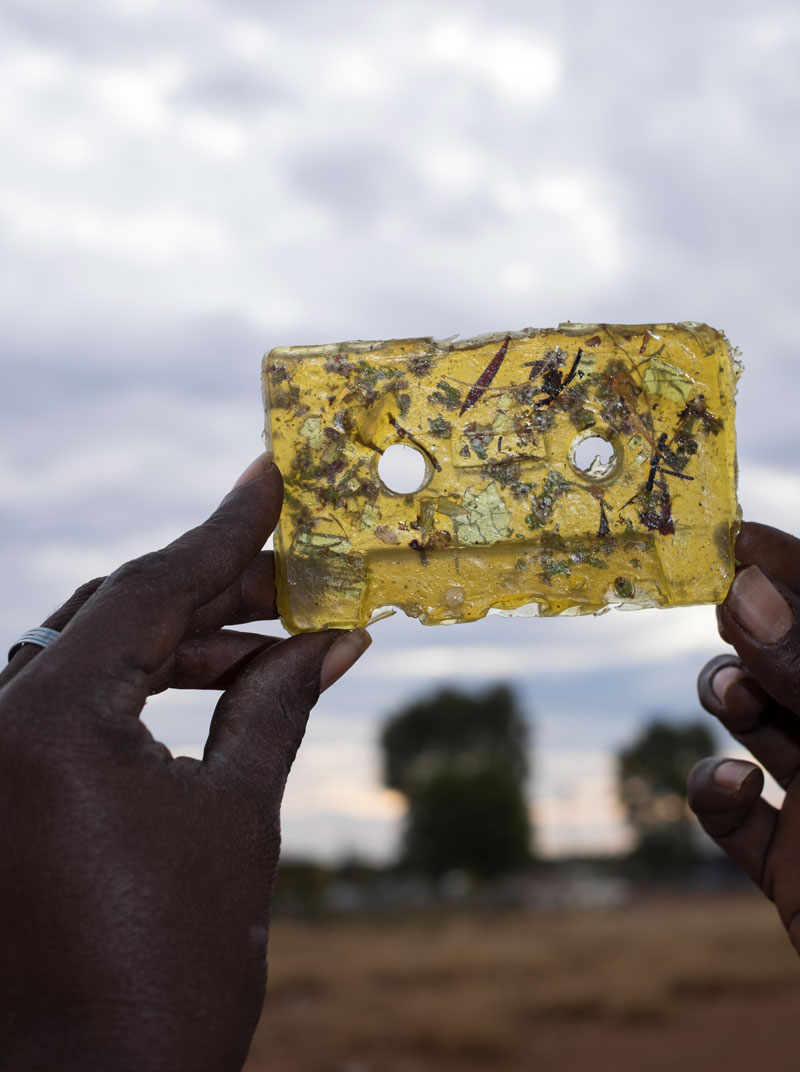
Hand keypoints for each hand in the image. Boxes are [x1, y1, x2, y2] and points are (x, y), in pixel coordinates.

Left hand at [0, 453, 370, 1070]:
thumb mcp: (237, 818)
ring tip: (284, 635)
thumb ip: (278, 703)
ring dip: (189, 639)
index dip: (224, 530)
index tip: (272, 478)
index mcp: (44, 725)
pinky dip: (152, 686)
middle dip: (218, 590)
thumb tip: (333, 635)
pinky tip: (229, 681)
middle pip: (117, 613)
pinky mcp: (5, 784)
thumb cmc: (173, 966)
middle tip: (303, 575)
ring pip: (96, 653)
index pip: (146, 588)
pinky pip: (78, 702)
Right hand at [689, 521, 799, 952]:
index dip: (798, 569)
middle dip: (756, 632)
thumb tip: (744, 591)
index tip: (741, 535)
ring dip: (732, 701)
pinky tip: (730, 785)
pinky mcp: (793, 867)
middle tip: (725, 602)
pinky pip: (735, 817)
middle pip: (795, 665)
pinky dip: (715, 793)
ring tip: (729, 694)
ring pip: (760, 729)